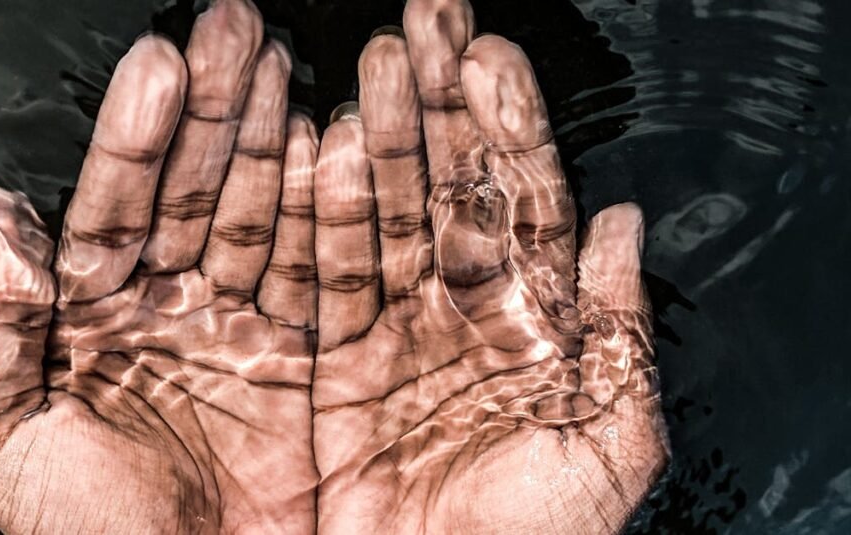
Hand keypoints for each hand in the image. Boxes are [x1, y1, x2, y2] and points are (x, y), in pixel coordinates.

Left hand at [0, 1, 319, 532]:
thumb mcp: (4, 439)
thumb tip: (5, 224)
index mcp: (95, 321)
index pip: (116, 208)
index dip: (136, 136)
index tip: (161, 64)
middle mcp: (172, 310)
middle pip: (196, 191)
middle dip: (215, 109)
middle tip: (236, 28)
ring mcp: (242, 328)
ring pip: (259, 214)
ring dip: (270, 137)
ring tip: (281, 62)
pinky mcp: (304, 358)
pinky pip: (318, 273)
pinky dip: (325, 213)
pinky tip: (328, 143)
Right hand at [311, 0, 668, 532]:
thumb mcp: (606, 443)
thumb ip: (618, 330)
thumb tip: (622, 225)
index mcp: (532, 325)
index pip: (525, 203)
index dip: (509, 129)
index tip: (489, 59)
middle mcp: (460, 313)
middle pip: (448, 188)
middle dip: (438, 105)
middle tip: (423, 25)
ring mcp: (392, 330)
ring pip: (384, 215)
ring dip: (378, 139)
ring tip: (372, 67)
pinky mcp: (331, 361)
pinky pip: (321, 274)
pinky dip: (315, 214)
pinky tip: (317, 149)